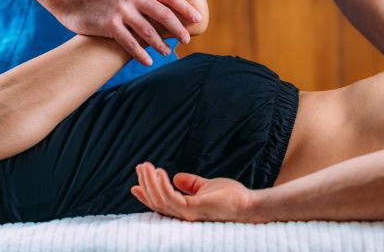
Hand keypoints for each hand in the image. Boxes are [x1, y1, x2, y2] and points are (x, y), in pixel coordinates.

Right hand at [54, 0, 201, 65]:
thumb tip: (166, 5)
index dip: (186, 9)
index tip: (197, 18)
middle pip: (164, 15)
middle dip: (179, 29)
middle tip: (186, 39)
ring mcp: (121, 10)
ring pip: (149, 32)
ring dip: (160, 44)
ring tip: (166, 51)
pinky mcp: (110, 24)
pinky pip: (130, 43)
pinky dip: (141, 54)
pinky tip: (148, 61)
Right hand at [131, 162, 253, 221]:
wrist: (249, 204)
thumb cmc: (232, 198)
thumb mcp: (207, 186)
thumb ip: (191, 184)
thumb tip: (176, 177)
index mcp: (186, 211)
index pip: (161, 203)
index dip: (146, 194)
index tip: (134, 184)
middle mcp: (184, 216)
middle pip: (157, 202)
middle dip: (145, 184)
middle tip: (140, 167)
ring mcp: (188, 215)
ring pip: (160, 200)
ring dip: (150, 182)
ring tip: (146, 166)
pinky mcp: (194, 210)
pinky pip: (171, 198)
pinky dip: (162, 185)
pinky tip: (160, 172)